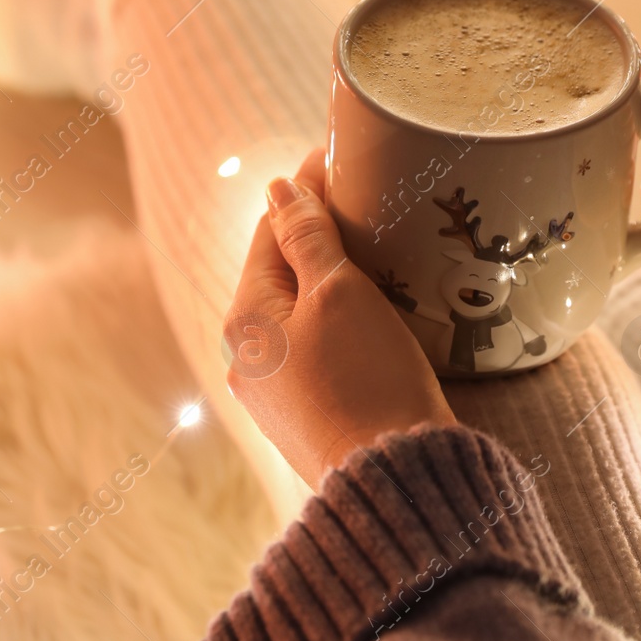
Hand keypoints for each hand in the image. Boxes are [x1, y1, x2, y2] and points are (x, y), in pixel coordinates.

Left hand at [224, 149, 455, 488]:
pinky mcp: (307, 416)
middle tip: (369, 200)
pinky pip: (317, 347)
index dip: (307, 191)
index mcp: (245, 318)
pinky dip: (340, 320)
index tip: (343, 160)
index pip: (270, 229)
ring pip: (301, 311)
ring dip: (332, 278)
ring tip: (378, 252)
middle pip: (282, 271)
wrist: (396, 481)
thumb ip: (306, 237)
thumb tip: (278, 187)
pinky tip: (373, 315)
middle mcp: (246, 356)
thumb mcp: (339, 293)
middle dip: (319, 235)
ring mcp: (273, 391)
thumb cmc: (368, 379)